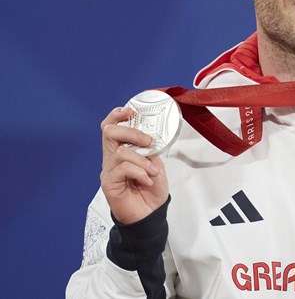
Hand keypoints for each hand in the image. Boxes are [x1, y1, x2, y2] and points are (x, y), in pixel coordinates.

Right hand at [100, 107, 168, 224]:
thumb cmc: (152, 190)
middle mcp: (112, 158)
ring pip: (121, 151)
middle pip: (109, 132)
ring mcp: (109, 170)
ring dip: (142, 160)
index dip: (117, 115)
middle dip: (132, 132)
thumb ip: (150, 149)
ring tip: (152, 172)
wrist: (150, 214)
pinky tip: (147, 180)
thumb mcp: (155, 163)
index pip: (111, 127)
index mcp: (122, 150)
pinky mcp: (109, 183)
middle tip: (148, 142)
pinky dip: (139, 172)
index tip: (130, 110)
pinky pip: (123, 168)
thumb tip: (151, 137)